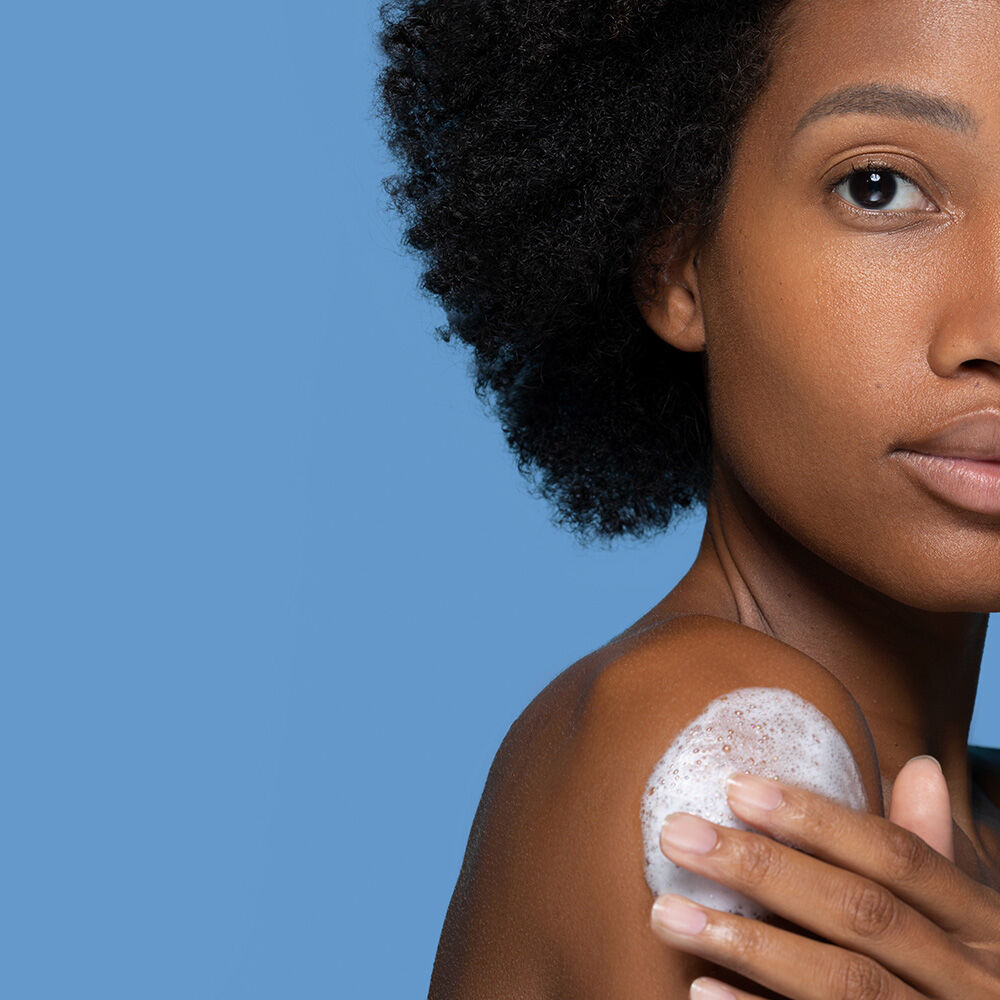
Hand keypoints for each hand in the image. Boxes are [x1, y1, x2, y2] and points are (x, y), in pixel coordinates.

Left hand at [648, 757, 999, 998]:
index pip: (896, 856)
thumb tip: (916, 765)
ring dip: (747, 943)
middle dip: (762, 869)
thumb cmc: (971, 983)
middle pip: (859, 912)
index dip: (816, 819)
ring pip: (842, 982)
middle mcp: (972, 980)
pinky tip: (701, 988)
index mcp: (984, 924)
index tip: (734, 787)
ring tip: (666, 912)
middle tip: (676, 836)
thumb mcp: (974, 921)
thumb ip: (934, 855)